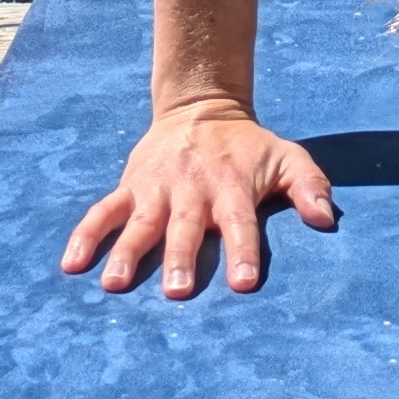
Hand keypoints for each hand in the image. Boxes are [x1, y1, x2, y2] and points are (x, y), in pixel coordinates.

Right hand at [63, 99, 338, 297]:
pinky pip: (103, 211)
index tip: (243, 284)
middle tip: (178, 291)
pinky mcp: (130, 187)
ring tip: (114, 284)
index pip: (240, 223)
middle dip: (181, 257)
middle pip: (186, 227)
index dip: (243, 251)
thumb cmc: (248, 148)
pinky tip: (71, 264)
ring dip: (127, 252)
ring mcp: (156, 188)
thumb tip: (327, 219)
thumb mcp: (286, 157)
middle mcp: (192, 188)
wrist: (200, 107)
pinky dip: (86, 235)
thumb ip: (310, 186)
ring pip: (139, 222)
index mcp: (232, 186)